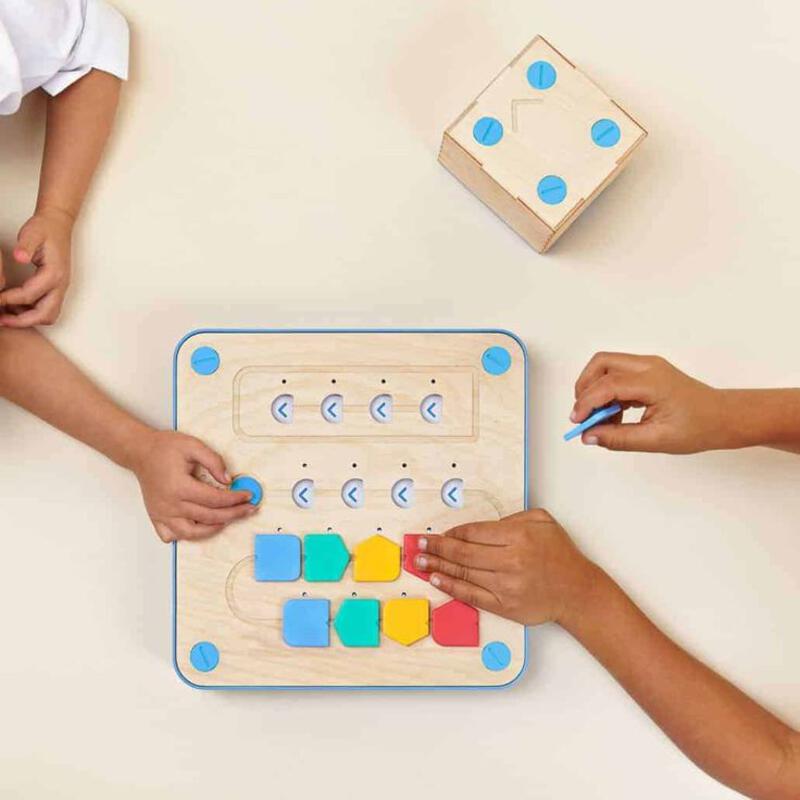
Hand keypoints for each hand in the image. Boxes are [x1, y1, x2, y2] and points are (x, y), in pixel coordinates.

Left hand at [0, 208, 73, 326]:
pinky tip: (15, 306)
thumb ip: (25, 245)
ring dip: (29, 319)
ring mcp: (61, 288)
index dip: (8, 300)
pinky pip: (48, 309)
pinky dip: (32, 313)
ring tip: (7, 315)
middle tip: (1, 320)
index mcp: (54, 273)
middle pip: (44, 314)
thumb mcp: (32, 233)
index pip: (29, 295)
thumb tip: (19, 257)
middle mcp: (61, 285)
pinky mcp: (57, 289)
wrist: (58, 225)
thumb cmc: (45, 229)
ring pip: (48, 315)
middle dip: (22, 320)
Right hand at [130, 430, 256, 542]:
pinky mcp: (156, 517)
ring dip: (213, 529)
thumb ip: (214, 462)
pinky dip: (187, 536)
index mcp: (180, 487)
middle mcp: (170, 504)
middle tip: (248, 510)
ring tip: (228, 520)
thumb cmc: (164, 448)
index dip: (235, 499)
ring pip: (191, 533)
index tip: (248, 496)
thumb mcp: (193, 446)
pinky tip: (200, 527)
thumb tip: (228, 479)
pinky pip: (172, 536)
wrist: (140, 452)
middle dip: (233, 514)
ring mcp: (162, 514)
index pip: (215, 499)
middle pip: (209, 517)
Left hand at [415, 510, 597, 626]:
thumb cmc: (560, 555)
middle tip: (420, 544)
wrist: (577, 591)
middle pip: (463, 552)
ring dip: (438, 567)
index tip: (438, 533)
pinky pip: (471, 595)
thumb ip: (511, 518)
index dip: (452, 533)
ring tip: (420, 562)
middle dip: (437, 547)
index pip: (473, 532)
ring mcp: (506, 585)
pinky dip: (451, 586)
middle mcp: (510, 560)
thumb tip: (481, 528)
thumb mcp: (541, 521)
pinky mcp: (504, 605)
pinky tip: (437, 580)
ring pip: (463, 573)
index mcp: (517, 536)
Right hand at [571, 352, 727, 453]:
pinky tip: (614, 415)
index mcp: (652, 382)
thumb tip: (590, 436)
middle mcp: (648, 366)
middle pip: (601, 364)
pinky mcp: (648, 372)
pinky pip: (617, 374)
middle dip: (584, 387)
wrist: (724, 417)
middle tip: (582, 414)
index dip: (586, 403)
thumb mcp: (656, 440)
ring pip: (606, 366)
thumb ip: (619, 438)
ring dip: (595, 389)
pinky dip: (607, 392)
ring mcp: (648, 366)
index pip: (607, 385)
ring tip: (601, 418)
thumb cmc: (699, 427)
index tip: (577, 422)